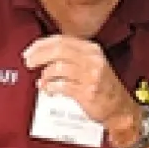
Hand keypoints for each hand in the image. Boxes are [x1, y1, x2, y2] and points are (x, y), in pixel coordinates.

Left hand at [23, 36, 139, 143]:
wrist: (120, 107)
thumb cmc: (102, 86)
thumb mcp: (91, 63)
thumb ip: (70, 56)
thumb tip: (42, 54)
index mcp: (91, 49)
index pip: (61, 40)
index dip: (42, 45)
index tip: (30, 51)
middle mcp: (92, 59)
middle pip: (58, 50)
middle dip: (39, 56)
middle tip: (28, 62)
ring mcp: (90, 76)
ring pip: (58, 68)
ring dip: (45, 76)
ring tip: (42, 82)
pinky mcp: (87, 92)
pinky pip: (61, 86)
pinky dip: (50, 88)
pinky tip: (49, 90)